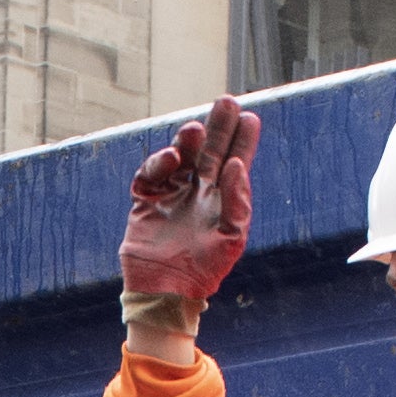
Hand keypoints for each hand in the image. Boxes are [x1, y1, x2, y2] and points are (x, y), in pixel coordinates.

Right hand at [123, 95, 258, 300]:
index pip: (233, 161)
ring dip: (187, 141)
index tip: (249, 118)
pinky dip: (158, 163)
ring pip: (180, 157)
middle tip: (226, 102)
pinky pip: (150, 175)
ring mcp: (171, 195)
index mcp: (221, 200)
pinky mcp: (146, 203)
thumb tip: (235, 164)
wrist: (166, 293)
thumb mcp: (232, 238)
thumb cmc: (205, 271)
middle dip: (217, 127)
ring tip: (194, 130)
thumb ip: (237, 200)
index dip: (241, 140)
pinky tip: (171, 160)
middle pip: (208, 151)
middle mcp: (197, 192)